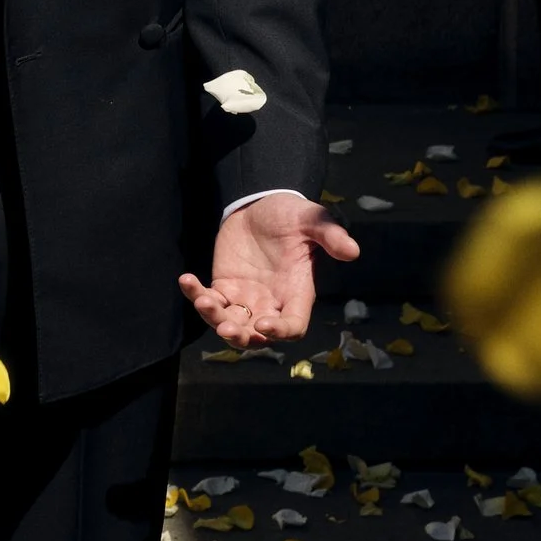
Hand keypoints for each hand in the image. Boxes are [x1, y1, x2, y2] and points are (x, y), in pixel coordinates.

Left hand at [182, 191, 354, 347]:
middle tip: (226, 326)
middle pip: (257, 336)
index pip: (293, 325)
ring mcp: (246, 298)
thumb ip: (330, 234)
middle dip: (241, 337)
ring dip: (215, 319)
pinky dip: (195, 295)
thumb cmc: (291, 214)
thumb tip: (353, 250)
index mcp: (296, 293)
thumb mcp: (312, 218)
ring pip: (230, 324)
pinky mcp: (224, 287)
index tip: (264, 324)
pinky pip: (209, 301)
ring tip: (202, 299)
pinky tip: (187, 280)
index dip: (280, 332)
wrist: (260, 204)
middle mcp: (271, 303)